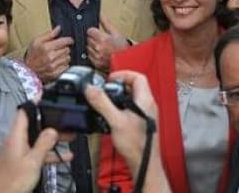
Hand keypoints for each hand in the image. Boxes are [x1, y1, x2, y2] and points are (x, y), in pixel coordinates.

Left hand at [0, 109, 72, 192]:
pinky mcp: (20, 161)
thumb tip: (52, 130)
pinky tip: (63, 156)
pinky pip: (37, 152)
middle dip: (51, 122)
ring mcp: (18, 151)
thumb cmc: (10, 183)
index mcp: (16, 137)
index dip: (34, 102)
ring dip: (52, 139)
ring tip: (69, 137)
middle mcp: (15, 141)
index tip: (45, 96)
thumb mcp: (33, 161)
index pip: (24, 111)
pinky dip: (49, 152)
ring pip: (38, 139)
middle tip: (65, 121)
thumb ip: (44, 144)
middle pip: (34, 125)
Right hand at [25, 26, 73, 82]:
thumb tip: (58, 28)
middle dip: (65, 48)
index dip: (69, 40)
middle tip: (59, 49)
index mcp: (46, 47)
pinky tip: (57, 63)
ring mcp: (53, 66)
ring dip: (64, 56)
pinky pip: (66, 66)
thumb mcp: (36, 41)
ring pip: (68, 58)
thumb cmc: (32, 55)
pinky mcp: (55, 73)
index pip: (64, 41)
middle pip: (67, 49)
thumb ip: (49, 34)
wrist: (27, 70)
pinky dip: (63, 64)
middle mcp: (50, 57)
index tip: (69, 40)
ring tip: (57, 56)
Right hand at [85, 71, 170, 191]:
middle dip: (118, 86)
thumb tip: (91, 89)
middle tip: (106, 90)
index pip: (138, 77)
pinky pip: (131, 108)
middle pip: (134, 86)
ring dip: (118, 97)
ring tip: (106, 102)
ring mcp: (146, 114)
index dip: (123, 74)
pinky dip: (120, 107)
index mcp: (145, 100)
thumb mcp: (115, 121)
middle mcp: (148, 105)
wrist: (143, 163)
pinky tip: (111, 115)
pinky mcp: (141, 122)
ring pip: (132, 97)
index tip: (110, 79)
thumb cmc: (136, 145)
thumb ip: (102, 103)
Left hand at [86, 17, 129, 71]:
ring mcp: (96, 56)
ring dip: (92, 47)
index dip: (93, 31)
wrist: (126, 61)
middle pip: (88, 39)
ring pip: (88, 48)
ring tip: (102, 47)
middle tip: (102, 41)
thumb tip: (100, 15)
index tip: (97, 33)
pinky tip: (101, 54)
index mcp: (102, 39)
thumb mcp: (116, 33)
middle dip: (93, 39)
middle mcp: (98, 48)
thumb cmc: (123, 47)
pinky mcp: (96, 63)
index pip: (89, 31)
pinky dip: (93, 55)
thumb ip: (106, 23)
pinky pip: (89, 56)